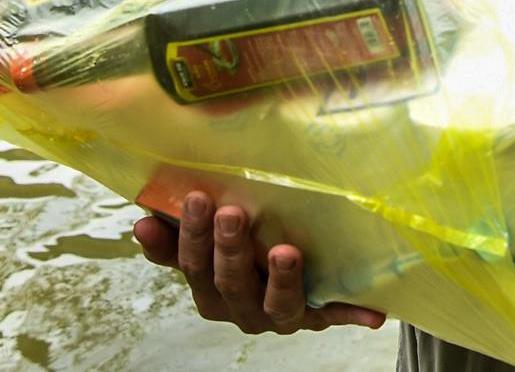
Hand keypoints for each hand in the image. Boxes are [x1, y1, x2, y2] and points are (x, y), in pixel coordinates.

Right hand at [132, 193, 385, 334]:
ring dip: (281, 279)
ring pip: (276, 305)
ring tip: (286, 251)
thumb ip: (179, 229)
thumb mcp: (211, 237)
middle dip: (228, 247)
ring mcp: (279, 315)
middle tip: (230, 211)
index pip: (190, 264)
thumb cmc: (245, 246)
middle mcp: (240, 307)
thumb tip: (143, 217)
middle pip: (228, 282)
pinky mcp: (318, 316)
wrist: (298, 274)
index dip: (185, 237)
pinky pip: (335, 315)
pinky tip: (372, 313)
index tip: (191, 199)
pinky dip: (352, 314)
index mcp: (209, 286)